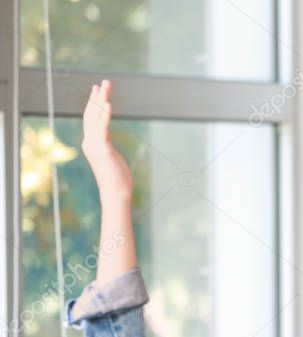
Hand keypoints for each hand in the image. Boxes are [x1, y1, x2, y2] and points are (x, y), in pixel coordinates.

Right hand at [81, 80, 131, 199]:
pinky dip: (105, 115)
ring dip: (101, 100)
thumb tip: (108, 145)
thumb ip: (107, 148)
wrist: (116, 193)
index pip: (91, 119)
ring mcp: (95, 145)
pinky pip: (103, 128)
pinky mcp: (103, 149)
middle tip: (103, 82)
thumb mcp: (110, 158)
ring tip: (105, 86)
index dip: (94, 103)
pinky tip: (108, 104)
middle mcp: (89, 142)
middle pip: (91, 114)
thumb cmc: (117, 179)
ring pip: (96, 117)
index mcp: (91, 143)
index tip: (98, 90)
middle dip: (97, 97)